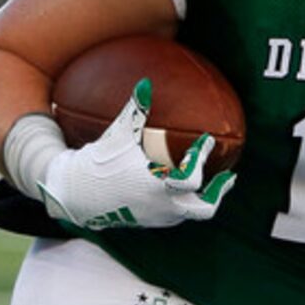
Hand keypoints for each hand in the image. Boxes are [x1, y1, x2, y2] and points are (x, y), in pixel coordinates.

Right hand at [39, 80, 232, 231]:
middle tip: (229, 177)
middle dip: (219, 192)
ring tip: (210, 185)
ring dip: (203, 199)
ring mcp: (157, 217)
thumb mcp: (118, 135)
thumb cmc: (98, 161)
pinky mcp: (149, 222)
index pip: (193, 176)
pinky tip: (183, 189)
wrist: (75, 195)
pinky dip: (185, 202)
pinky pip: (175, 214)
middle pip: (204, 208)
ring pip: (191, 214)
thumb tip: (146, 82)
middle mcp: (161, 206)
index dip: (201, 157)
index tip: (207, 141)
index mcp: (157, 186)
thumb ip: (135, 110)